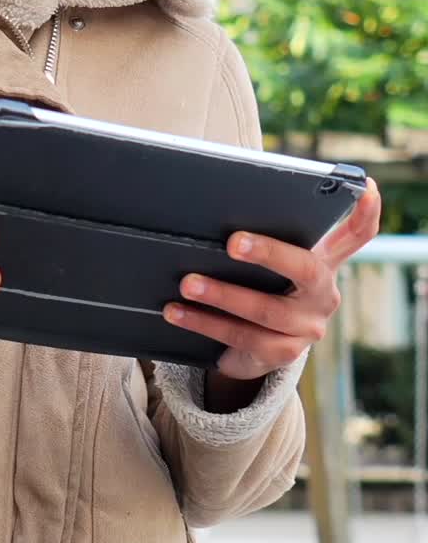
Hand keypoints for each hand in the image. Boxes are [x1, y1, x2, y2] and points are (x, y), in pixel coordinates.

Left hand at [163, 179, 380, 381]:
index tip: (366, 188)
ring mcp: (305, 328)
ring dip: (222, 295)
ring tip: (188, 283)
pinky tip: (177, 312)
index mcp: (325, 261)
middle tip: (232, 242)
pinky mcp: (281, 354)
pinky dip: (204, 322)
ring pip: (265, 310)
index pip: (356, 234)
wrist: (252, 347)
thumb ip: (261, 240)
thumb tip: (213, 212)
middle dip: (268, 253)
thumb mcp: (268, 264)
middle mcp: (323, 294)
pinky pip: (240, 337)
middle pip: (305, 269)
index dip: (365, 213)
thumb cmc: (258, 286)